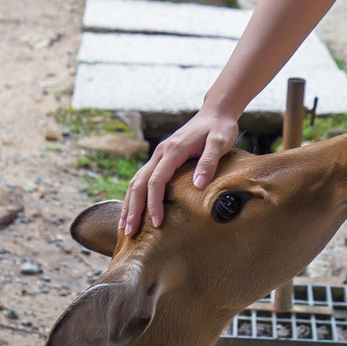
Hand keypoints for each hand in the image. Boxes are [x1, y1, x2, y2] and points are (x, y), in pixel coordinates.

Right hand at [120, 104, 240, 236]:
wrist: (215, 112)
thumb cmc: (220, 128)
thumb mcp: (220, 142)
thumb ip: (208, 162)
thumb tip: (198, 185)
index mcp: (173, 150)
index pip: (156, 180)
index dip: (154, 203)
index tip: (156, 223)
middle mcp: (160, 152)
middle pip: (140, 183)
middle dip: (134, 209)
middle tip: (131, 233)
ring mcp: (158, 155)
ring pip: (136, 181)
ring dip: (129, 204)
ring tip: (125, 227)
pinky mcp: (161, 159)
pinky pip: (143, 178)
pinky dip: (135, 196)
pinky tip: (133, 210)